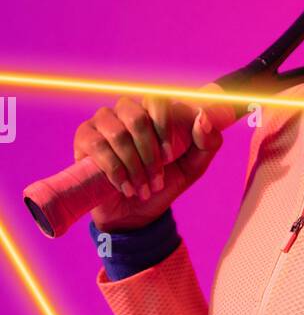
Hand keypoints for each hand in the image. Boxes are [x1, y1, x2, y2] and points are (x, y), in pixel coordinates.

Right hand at [73, 83, 236, 231]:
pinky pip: (97, 146)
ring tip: (142, 189)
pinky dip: (116, 171)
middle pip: (137, 117)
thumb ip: (208, 142)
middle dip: (149, 154)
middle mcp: (127, 111)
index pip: (158, 100)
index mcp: (154, 112)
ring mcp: (103, 122)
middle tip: (156, 179)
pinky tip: (126, 188)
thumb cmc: (164, 184)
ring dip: (134, 166)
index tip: (170, 157)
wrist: (136, 214)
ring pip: (118, 133)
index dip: (164, 127)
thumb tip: (203, 117)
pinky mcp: (84, 138)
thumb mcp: (194, 167)